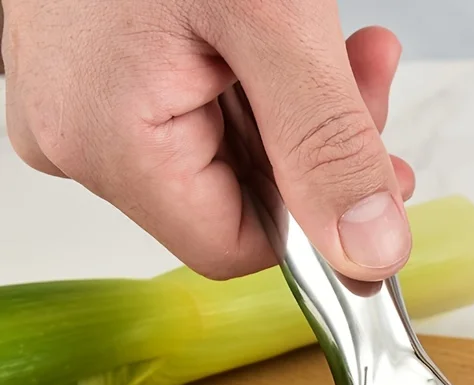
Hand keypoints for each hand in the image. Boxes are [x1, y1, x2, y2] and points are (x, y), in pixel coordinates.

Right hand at [1, 0, 414, 280]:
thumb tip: (369, 252)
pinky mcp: (99, 77)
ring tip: (346, 50)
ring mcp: (84, 106)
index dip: (315, 220)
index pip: (236, 247)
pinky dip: (263, 86)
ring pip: (227, 156)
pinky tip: (293, 41)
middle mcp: (81, 138)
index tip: (372, 175)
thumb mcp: (271, 18)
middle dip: (320, 151)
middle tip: (369, 88)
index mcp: (109, 144)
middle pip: (237, 200)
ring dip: (302, 112)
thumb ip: (326, 142)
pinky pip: (199, 113)